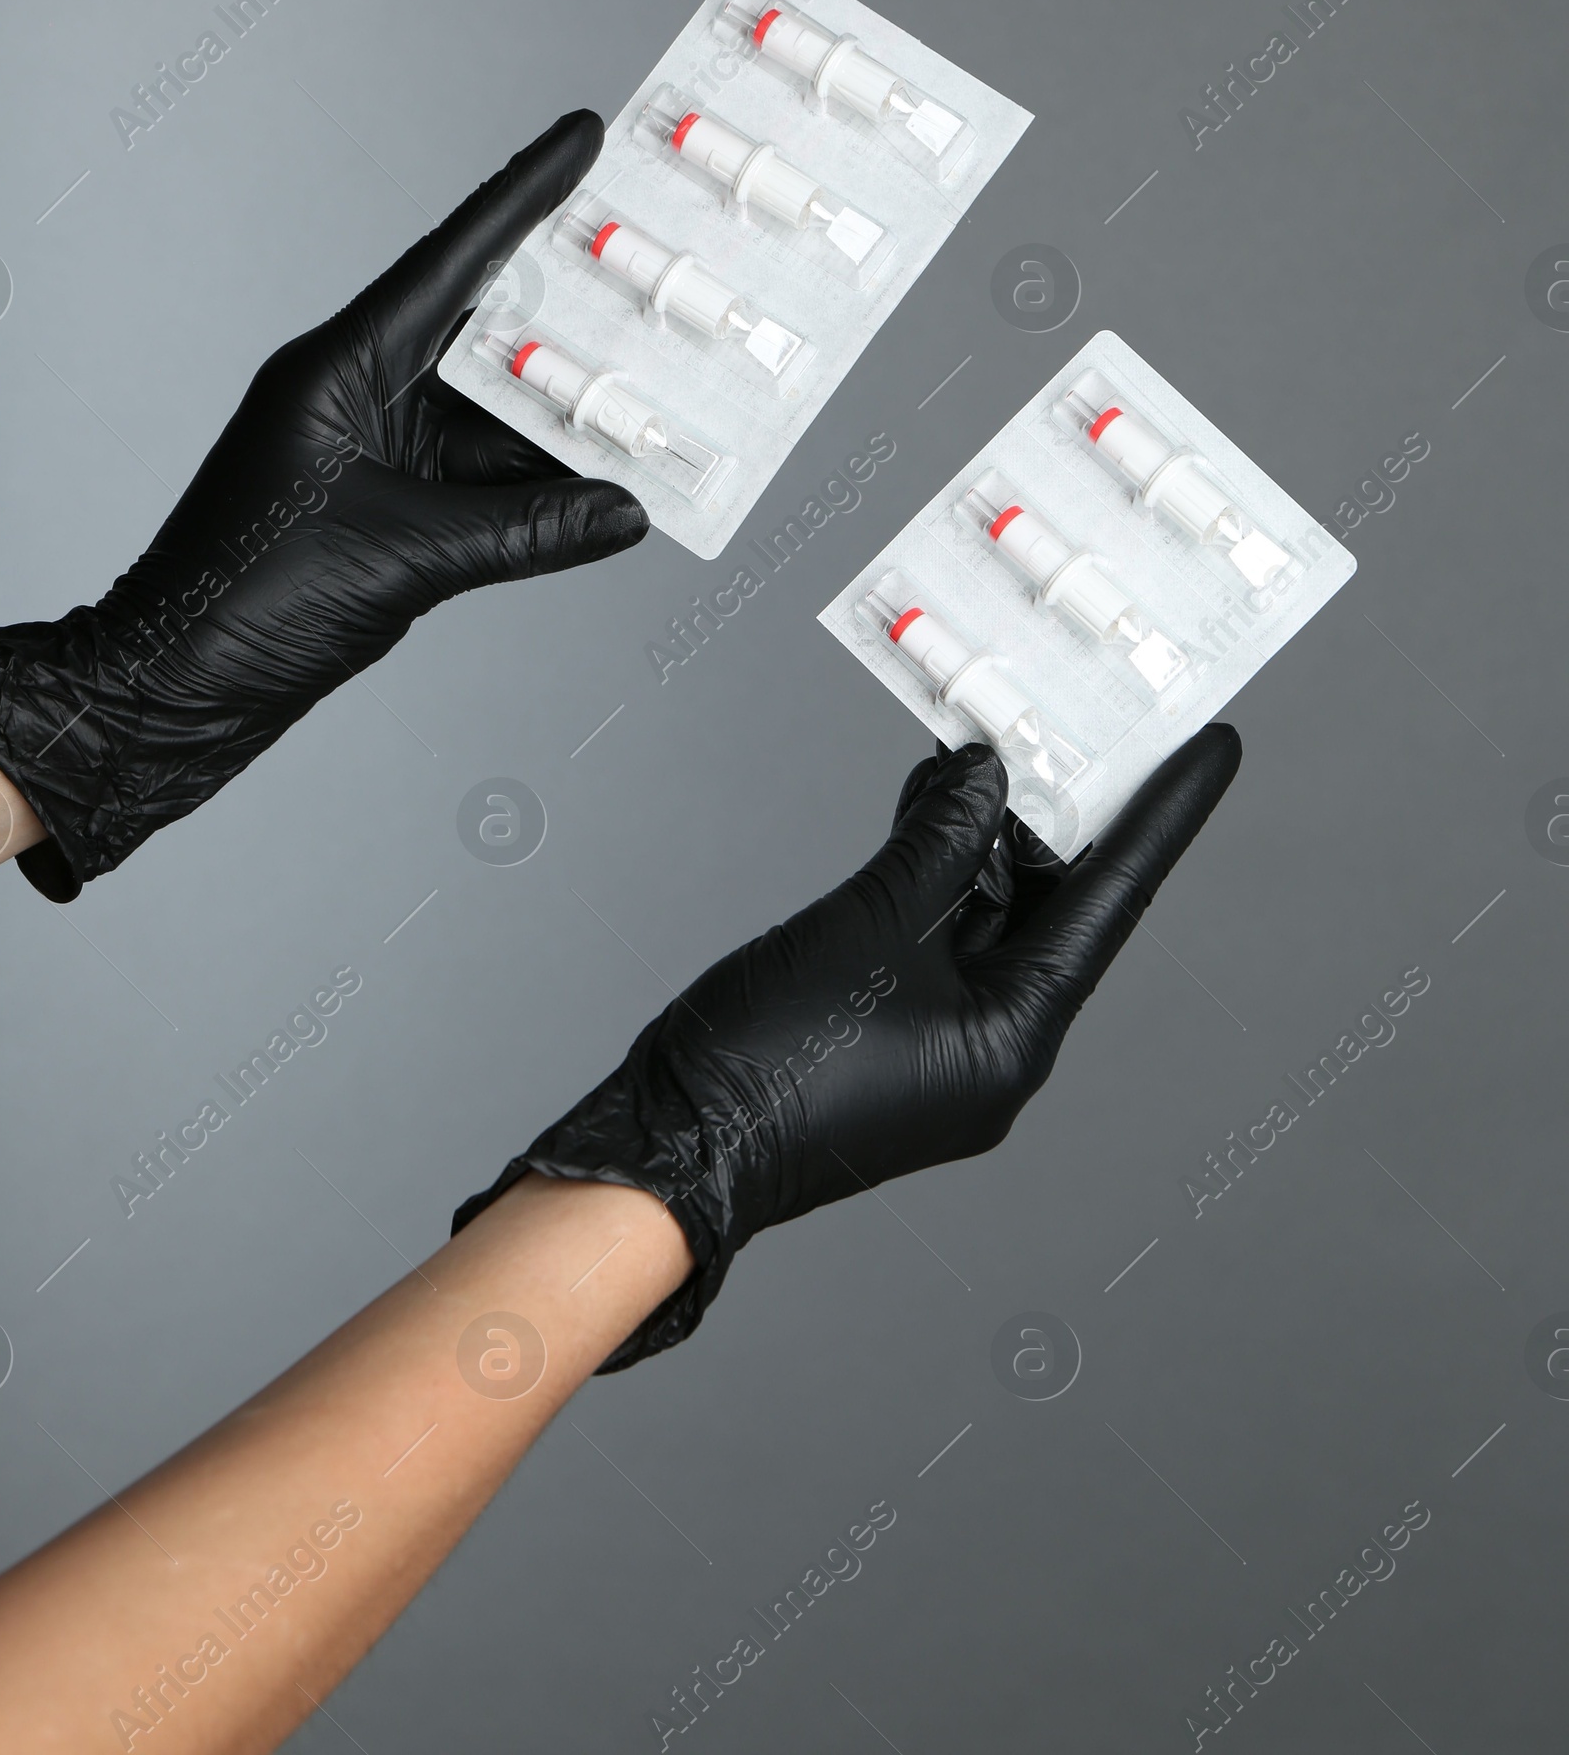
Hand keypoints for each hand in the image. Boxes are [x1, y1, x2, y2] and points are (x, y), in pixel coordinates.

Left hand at [0, 111, 646, 899]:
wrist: (174, 694)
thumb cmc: (242, 605)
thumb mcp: (402, 558)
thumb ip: (524, 532)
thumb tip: (622, 510)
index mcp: (338, 370)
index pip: (450, 264)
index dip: (521, 198)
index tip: (580, 139)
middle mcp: (358, 396)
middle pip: (487, 337)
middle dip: (572, 319)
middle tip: (655, 279)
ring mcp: (374, 454)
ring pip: (494, 419)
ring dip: (567, 421)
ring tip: (658, 402)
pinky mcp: (387, 513)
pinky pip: (485, 484)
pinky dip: (543, 491)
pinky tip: (605, 491)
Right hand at [454, 723, 1241, 1364]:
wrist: (667, 1151)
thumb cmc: (766, 1061)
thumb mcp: (867, 925)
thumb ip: (937, 842)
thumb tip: (985, 776)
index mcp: (1015, 1041)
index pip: (1111, 904)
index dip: (1161, 817)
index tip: (1210, 749)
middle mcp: (995, 1053)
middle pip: (1050, 912)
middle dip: (1051, 815)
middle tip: (1076, 726)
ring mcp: (943, 1049)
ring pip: (987, 922)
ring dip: (982, 839)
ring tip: (982, 749)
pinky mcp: (894, 1037)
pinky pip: (938, 942)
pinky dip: (936, 878)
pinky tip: (928, 812)